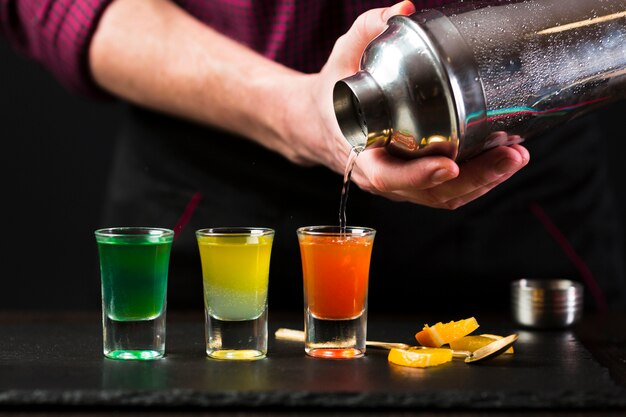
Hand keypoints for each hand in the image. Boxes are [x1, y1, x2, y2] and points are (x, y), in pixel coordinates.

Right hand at [294, 1, 529, 208]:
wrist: (318, 124)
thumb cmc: (332, 94)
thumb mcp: (341, 59)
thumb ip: (367, 31)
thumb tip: (404, 8)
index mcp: (359, 154)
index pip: (388, 176)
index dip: (420, 176)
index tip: (450, 164)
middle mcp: (380, 177)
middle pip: (431, 194)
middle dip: (476, 179)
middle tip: (511, 154)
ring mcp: (400, 185)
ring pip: (444, 198)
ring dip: (484, 182)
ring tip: (516, 156)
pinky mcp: (414, 183)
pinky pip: (447, 193)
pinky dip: (477, 182)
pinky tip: (502, 160)